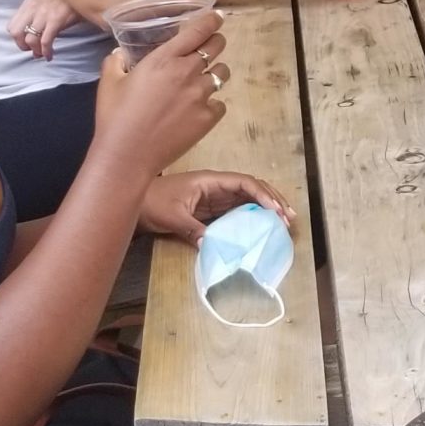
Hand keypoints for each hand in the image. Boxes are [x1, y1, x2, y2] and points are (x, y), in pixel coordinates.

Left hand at [7, 0, 78, 59]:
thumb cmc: (63, 2)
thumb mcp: (43, 4)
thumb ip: (33, 16)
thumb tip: (29, 37)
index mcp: (28, 4)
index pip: (11, 26)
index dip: (18, 39)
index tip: (26, 44)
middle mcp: (33, 8)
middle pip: (16, 33)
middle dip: (22, 46)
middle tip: (32, 51)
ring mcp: (44, 14)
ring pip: (30, 39)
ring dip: (35, 51)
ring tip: (42, 54)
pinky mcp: (56, 20)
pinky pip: (45, 41)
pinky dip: (46, 51)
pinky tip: (50, 55)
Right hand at [91, 11, 228, 175]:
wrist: (126, 156)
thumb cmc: (114, 117)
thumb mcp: (109, 82)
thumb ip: (116, 61)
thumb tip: (120, 53)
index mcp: (164, 59)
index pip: (198, 30)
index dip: (211, 21)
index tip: (217, 17)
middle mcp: (187, 73)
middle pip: (217, 46)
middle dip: (216, 42)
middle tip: (210, 47)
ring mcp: (200, 96)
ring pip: (222, 74)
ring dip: (215, 72)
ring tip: (202, 81)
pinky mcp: (208, 118)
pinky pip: (220, 103)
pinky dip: (213, 104)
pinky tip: (199, 109)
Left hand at [140, 171, 296, 246]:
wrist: (135, 201)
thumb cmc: (152, 202)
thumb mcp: (172, 217)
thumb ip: (193, 229)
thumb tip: (212, 245)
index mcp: (210, 180)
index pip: (244, 182)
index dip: (263, 195)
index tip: (275, 211)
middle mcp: (217, 185)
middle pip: (253, 187)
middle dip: (273, 199)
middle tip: (289, 217)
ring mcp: (216, 196)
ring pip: (249, 197)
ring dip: (268, 206)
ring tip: (284, 221)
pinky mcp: (213, 207)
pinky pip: (239, 208)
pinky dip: (255, 214)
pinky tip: (264, 225)